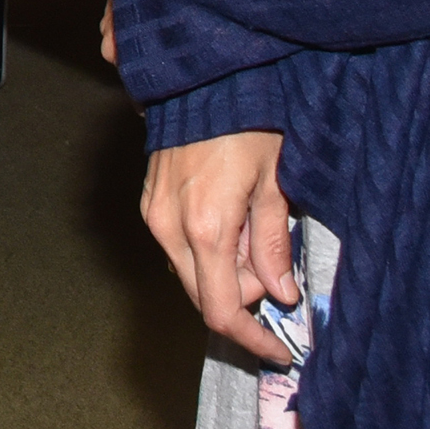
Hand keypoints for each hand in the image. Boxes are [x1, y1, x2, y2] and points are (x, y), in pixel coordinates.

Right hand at [140, 129, 300, 366]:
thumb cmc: (245, 121)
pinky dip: (207, 251)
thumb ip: (274, 244)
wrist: (201, 79)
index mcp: (205, 227)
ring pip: (190, 273)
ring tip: (255, 232)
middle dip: (245, 297)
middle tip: (277, 270)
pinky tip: (231, 221)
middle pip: (204, 297)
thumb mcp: (274, 183)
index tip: (279, 349)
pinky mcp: (149, 201)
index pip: (222, 309)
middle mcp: (169, 227)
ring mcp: (153, 214)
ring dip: (226, 272)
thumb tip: (281, 293)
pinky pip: (177, 247)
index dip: (252, 338)